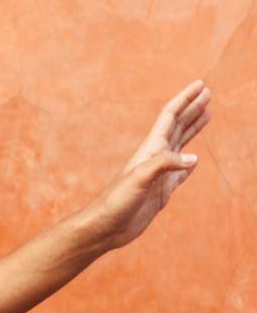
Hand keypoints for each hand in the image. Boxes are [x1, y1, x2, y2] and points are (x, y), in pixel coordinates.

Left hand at [83, 78, 212, 250]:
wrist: (105, 227)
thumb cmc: (115, 202)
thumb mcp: (139, 179)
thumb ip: (164, 165)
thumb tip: (194, 158)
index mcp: (150, 148)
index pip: (170, 116)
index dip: (185, 99)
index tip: (201, 85)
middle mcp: (155, 157)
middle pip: (178, 126)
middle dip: (193, 109)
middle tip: (208, 93)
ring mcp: (160, 174)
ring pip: (182, 145)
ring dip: (194, 129)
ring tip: (207, 115)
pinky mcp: (163, 190)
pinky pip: (181, 172)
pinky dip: (190, 163)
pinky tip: (194, 160)